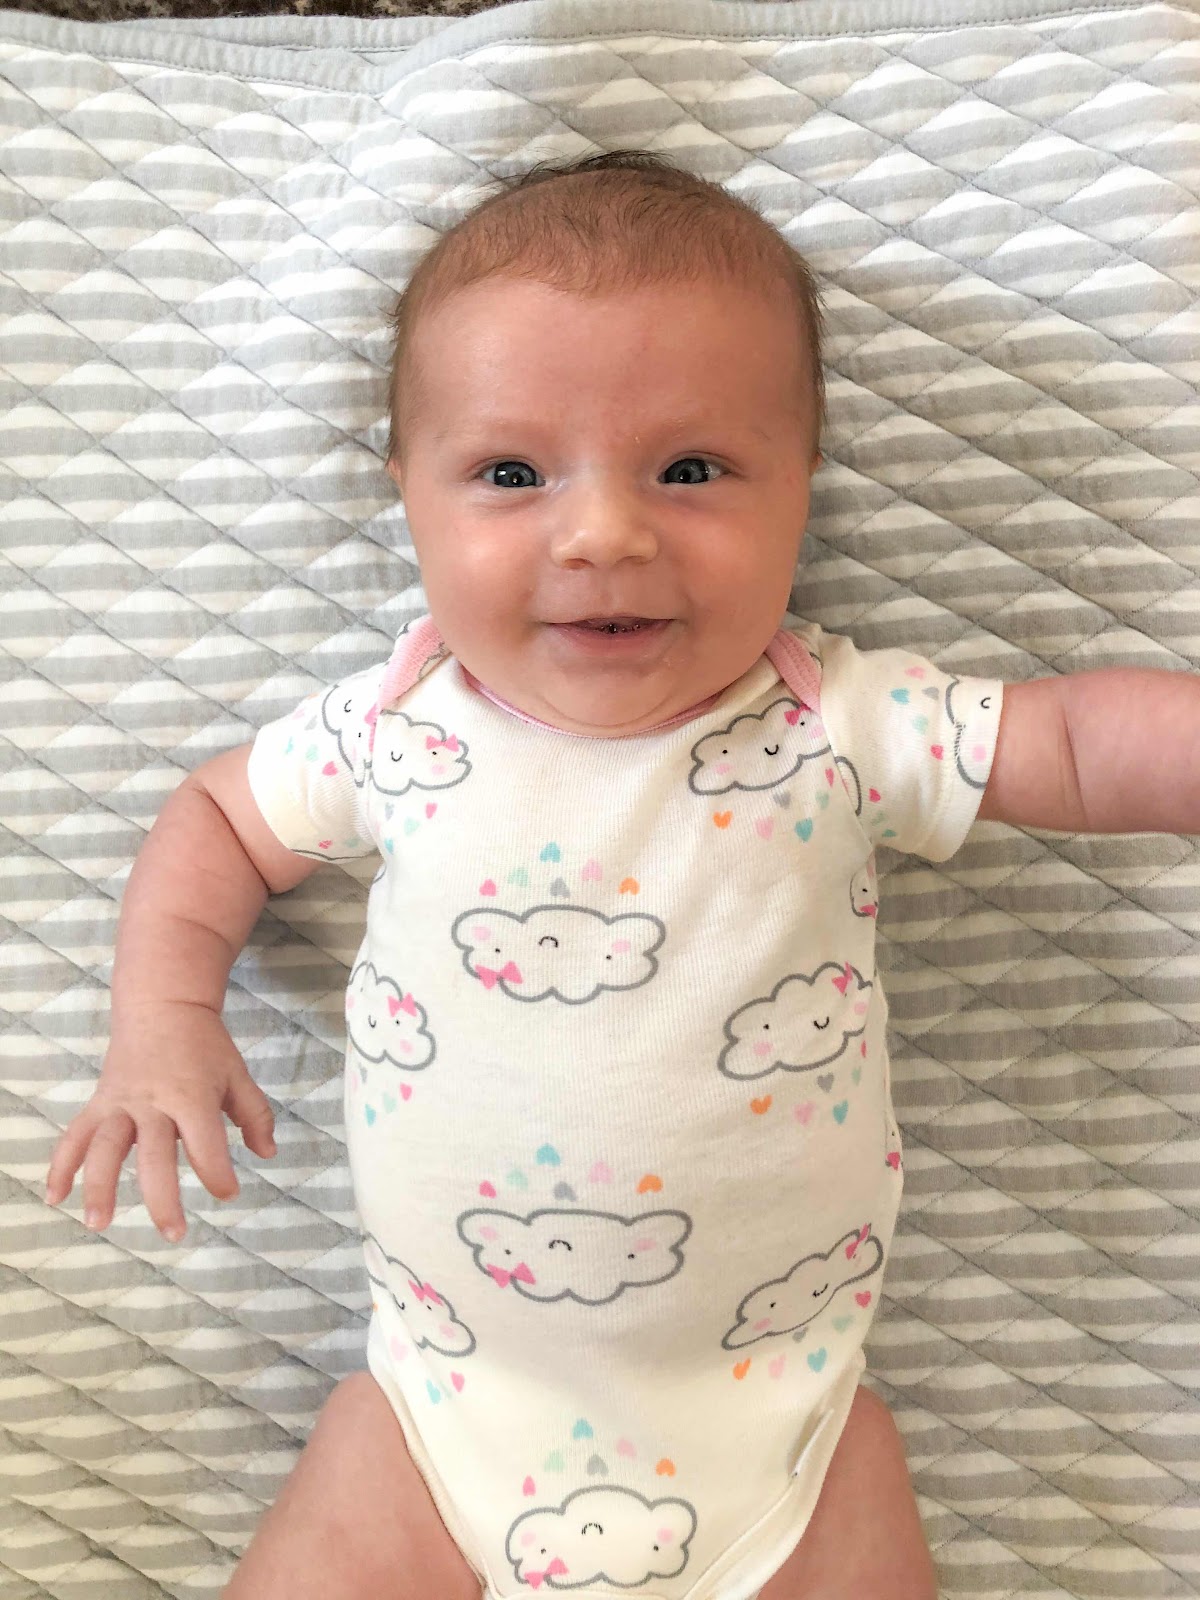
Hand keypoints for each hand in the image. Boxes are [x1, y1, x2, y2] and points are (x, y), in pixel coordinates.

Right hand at [45, 1001, 276, 1241]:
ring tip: (99, 1223)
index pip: (205, 1146)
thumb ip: (255, 1115)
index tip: (229, 1192)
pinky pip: (76, 1134)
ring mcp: (122, 1102)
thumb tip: (268, 1153)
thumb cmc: (205, 1045)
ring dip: (99, 1186)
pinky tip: (55, 1196)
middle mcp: (154, 1102)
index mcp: (192, 1096)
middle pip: (154, 1155)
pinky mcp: (100, 1101)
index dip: (219, 1176)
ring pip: (105, 1147)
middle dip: (162, 1198)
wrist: (162, 1005)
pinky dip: (61, 1165)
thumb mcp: (238, 1074)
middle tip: (173, 1234)